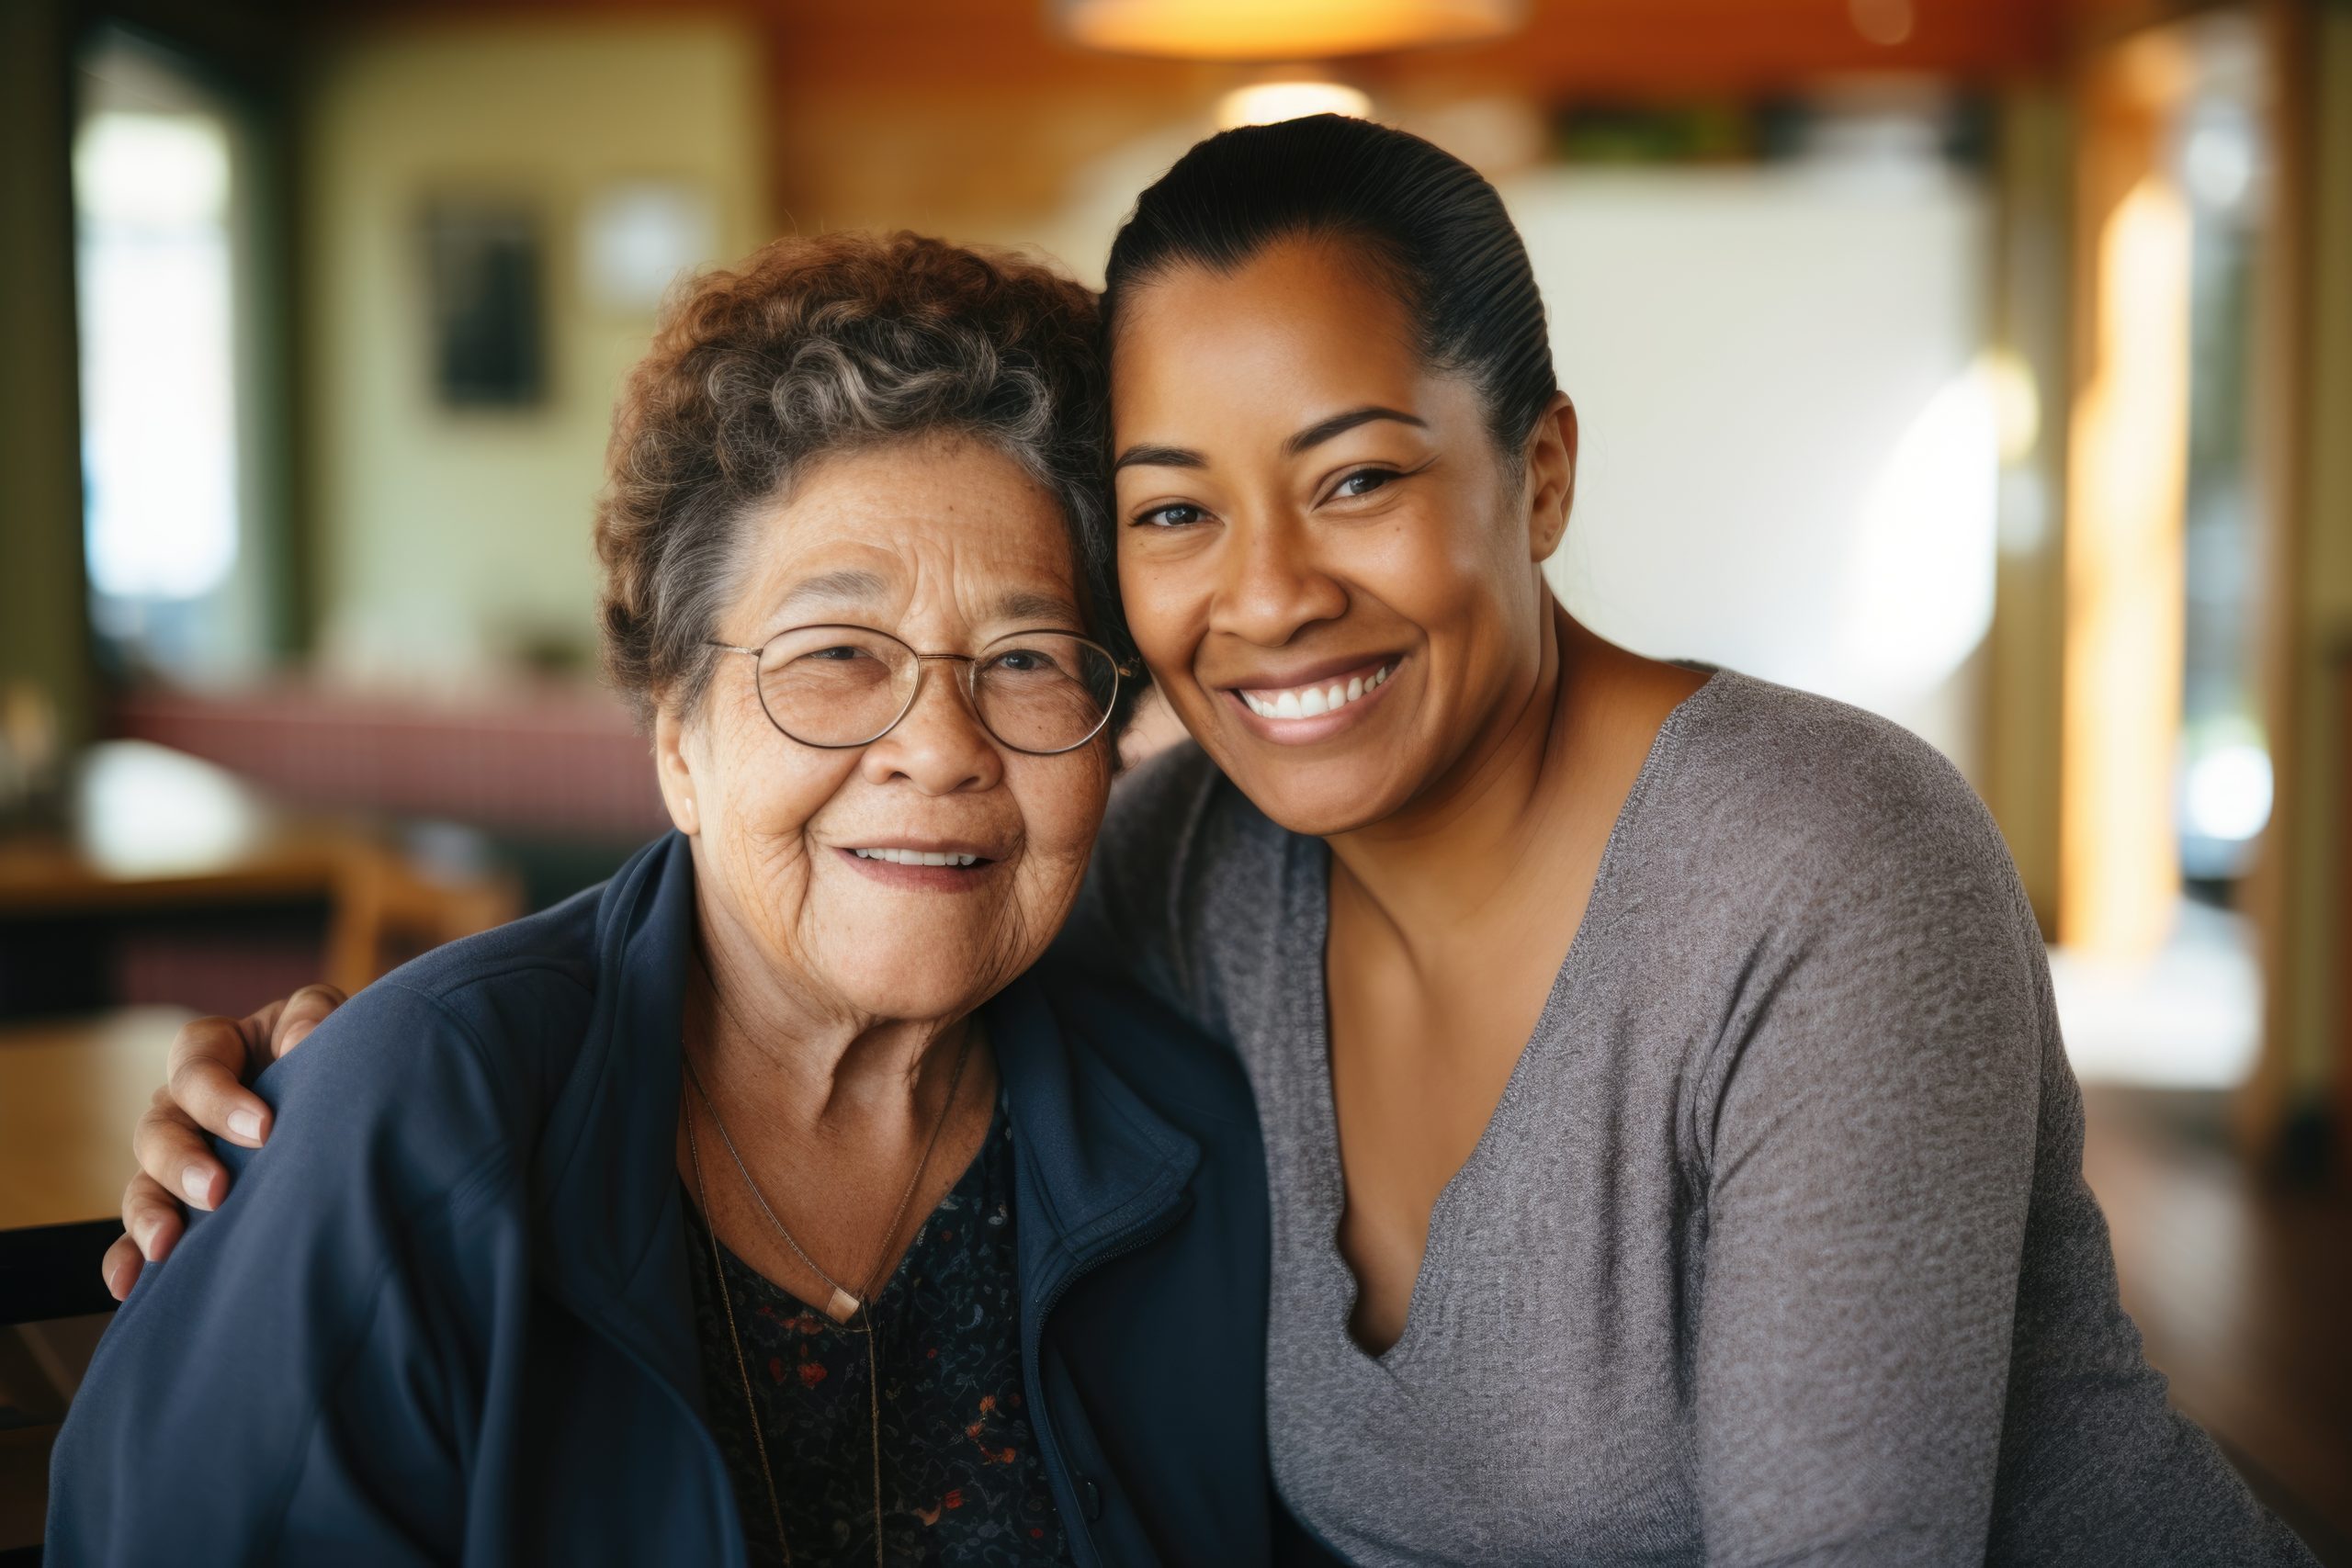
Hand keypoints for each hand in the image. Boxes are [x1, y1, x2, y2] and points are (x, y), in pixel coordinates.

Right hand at [101, 984, 346, 1299]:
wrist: (347, 1094)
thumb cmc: (328, 1046)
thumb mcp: (322, 1017)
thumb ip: (311, 1014)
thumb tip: (299, 1042)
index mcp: (214, 1052)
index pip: (195, 1066)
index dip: (220, 1097)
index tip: (265, 1129)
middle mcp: (185, 1107)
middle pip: (160, 1129)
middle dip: (184, 1162)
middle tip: (219, 1191)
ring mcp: (179, 1157)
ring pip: (144, 1183)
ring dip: (150, 1214)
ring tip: (167, 1244)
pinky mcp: (182, 1204)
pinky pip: (139, 1232)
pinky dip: (128, 1256)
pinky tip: (129, 1284)